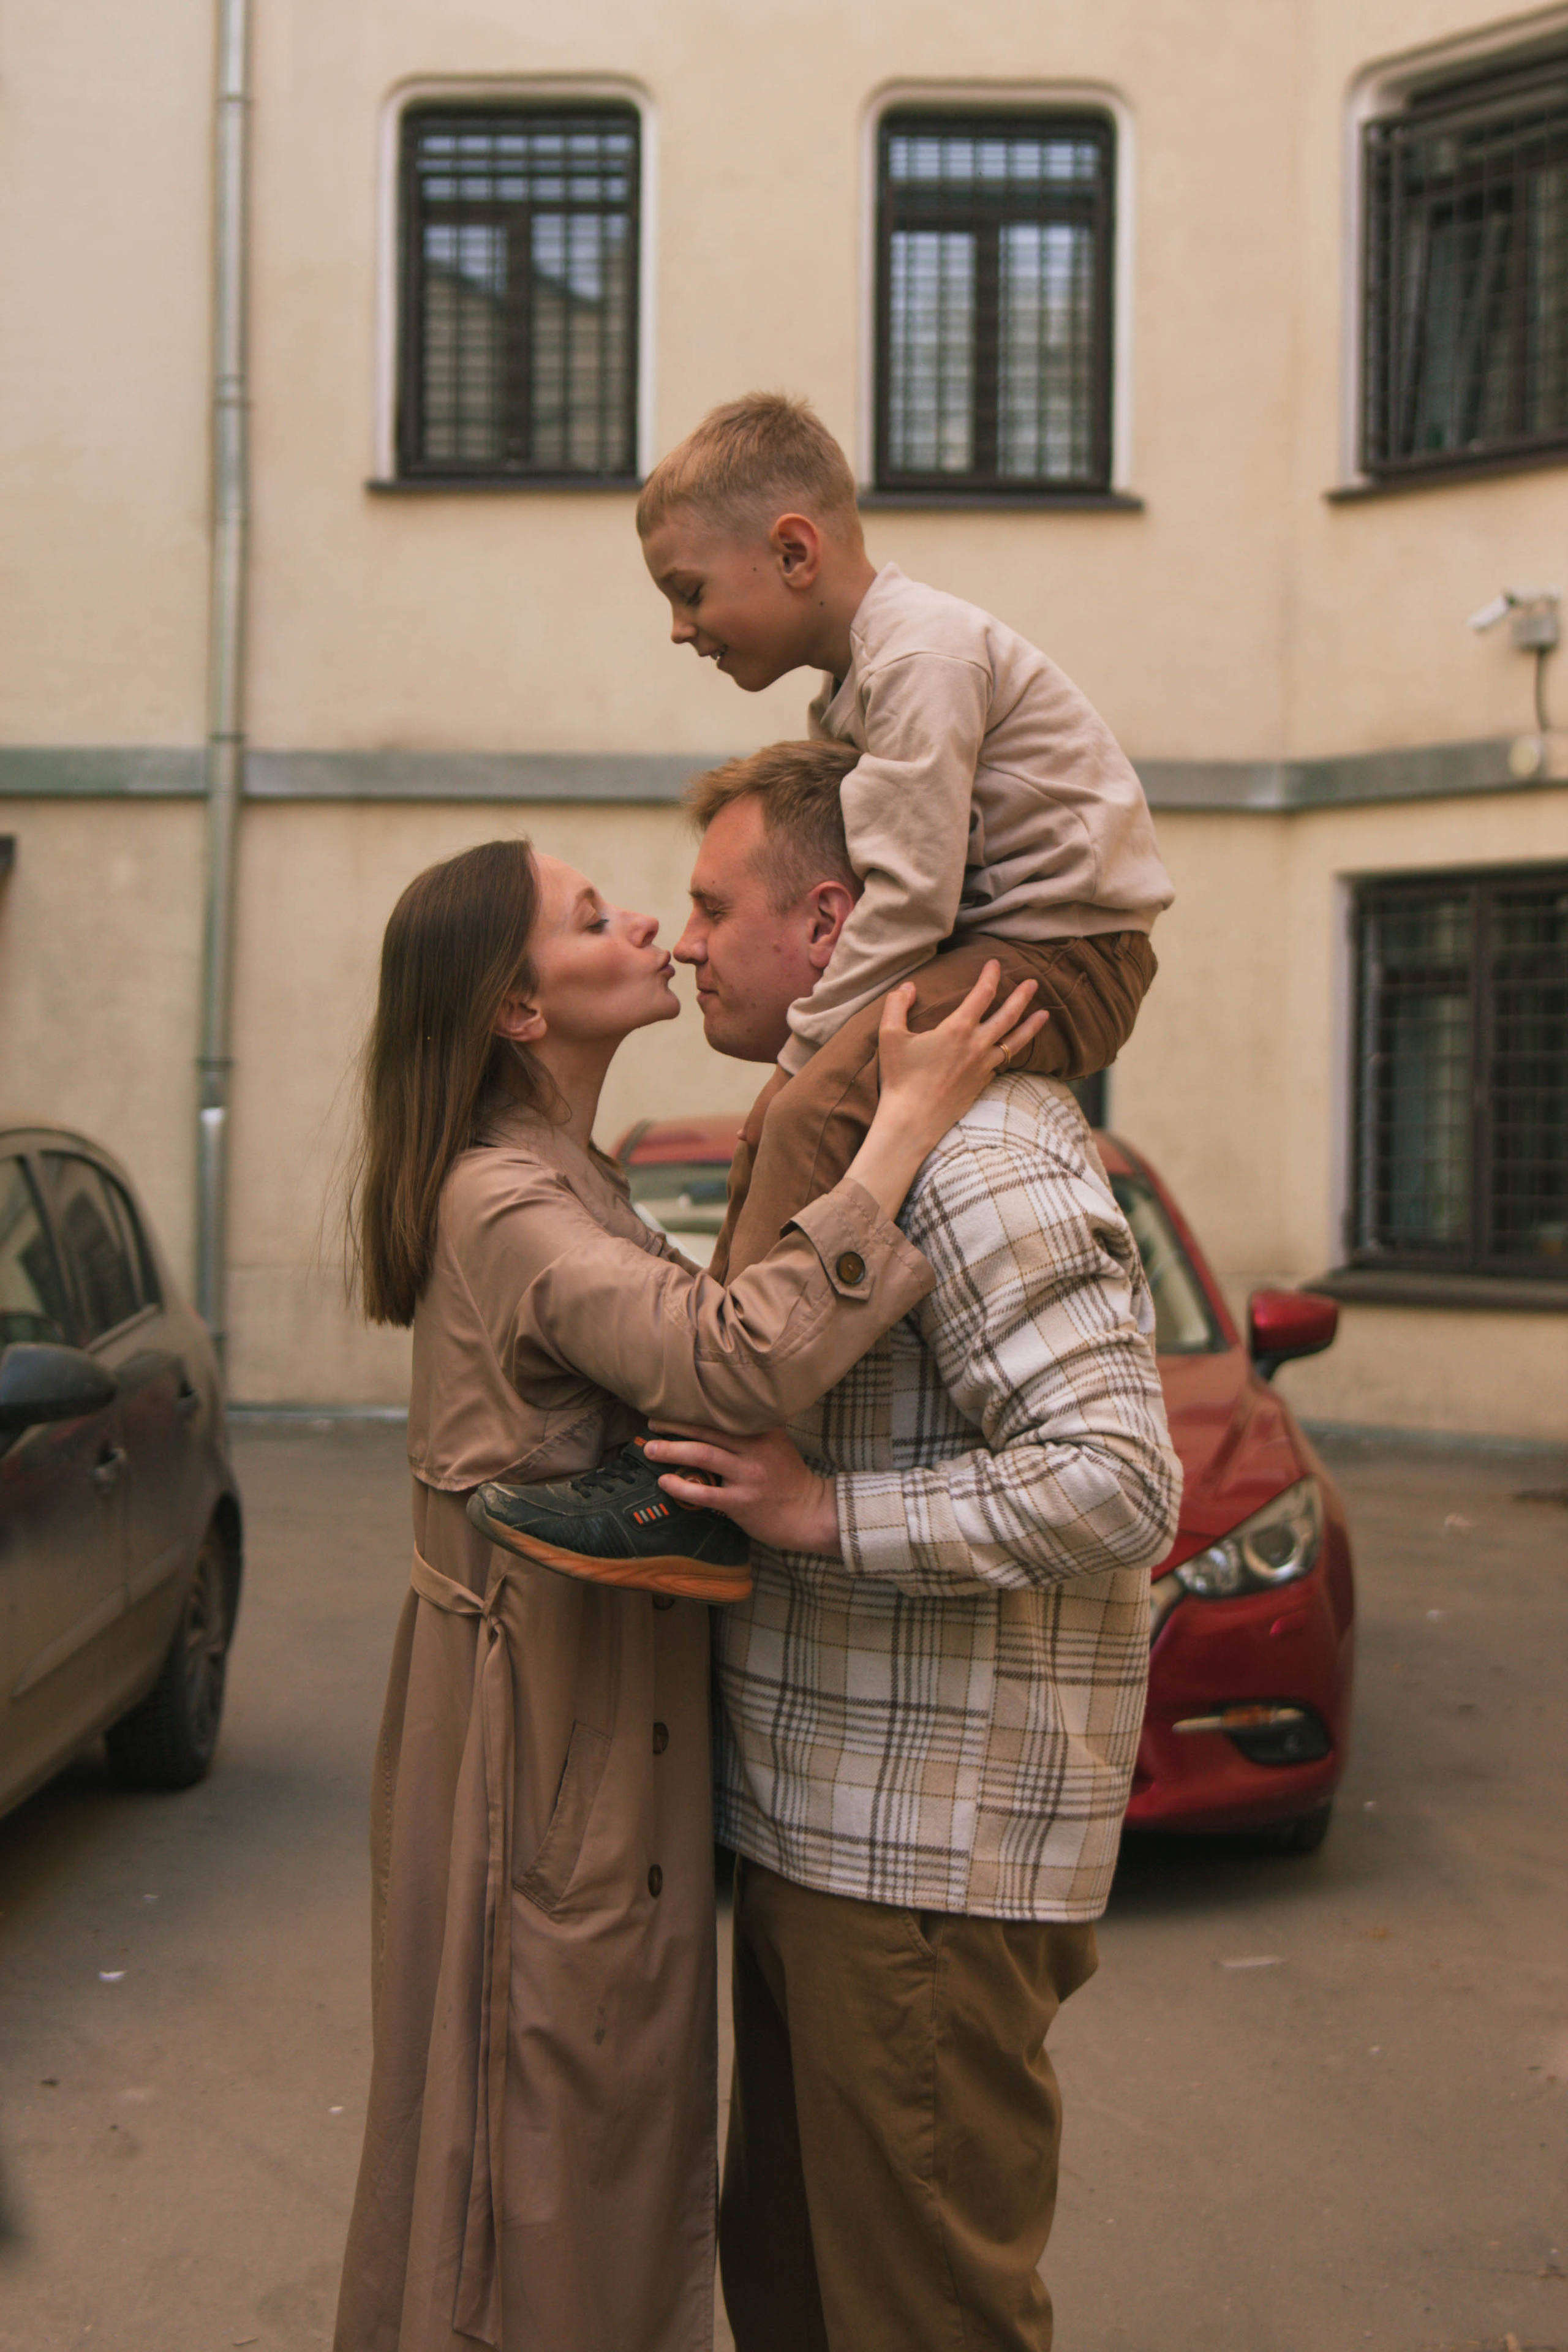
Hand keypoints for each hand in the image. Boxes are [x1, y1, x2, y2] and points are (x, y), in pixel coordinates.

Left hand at [644, 1423, 841, 1557]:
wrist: (809, 1514)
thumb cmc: (788, 1478)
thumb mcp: (776, 1444)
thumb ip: (751, 1431)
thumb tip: (713, 1420)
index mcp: (763, 1431)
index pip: (722, 1415)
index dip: (693, 1410)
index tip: (671, 1406)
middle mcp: (756, 1449)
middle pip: (707, 1430)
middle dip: (674, 1426)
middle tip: (652, 1424)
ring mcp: (748, 1476)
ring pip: (702, 1455)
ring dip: (671, 1451)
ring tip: (650, 1449)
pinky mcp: (741, 1502)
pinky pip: (704, 1492)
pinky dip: (680, 1486)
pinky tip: (664, 1482)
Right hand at [844, 963, 1047, 1220]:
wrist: (912, 1120)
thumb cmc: (900, 1078)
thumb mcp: (889, 1036)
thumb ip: (897, 1006)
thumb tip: (908, 987)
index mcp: (957, 1029)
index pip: (982, 994)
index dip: (990, 976)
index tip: (995, 964)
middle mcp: (977, 1045)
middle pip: (1008, 1015)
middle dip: (1022, 997)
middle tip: (1033, 983)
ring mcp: (983, 1066)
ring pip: (1015, 1042)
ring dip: (1031, 1026)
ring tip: (1045, 1015)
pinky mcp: (983, 1084)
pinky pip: (1003, 1062)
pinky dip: (1012, 1051)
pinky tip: (1014, 1048)